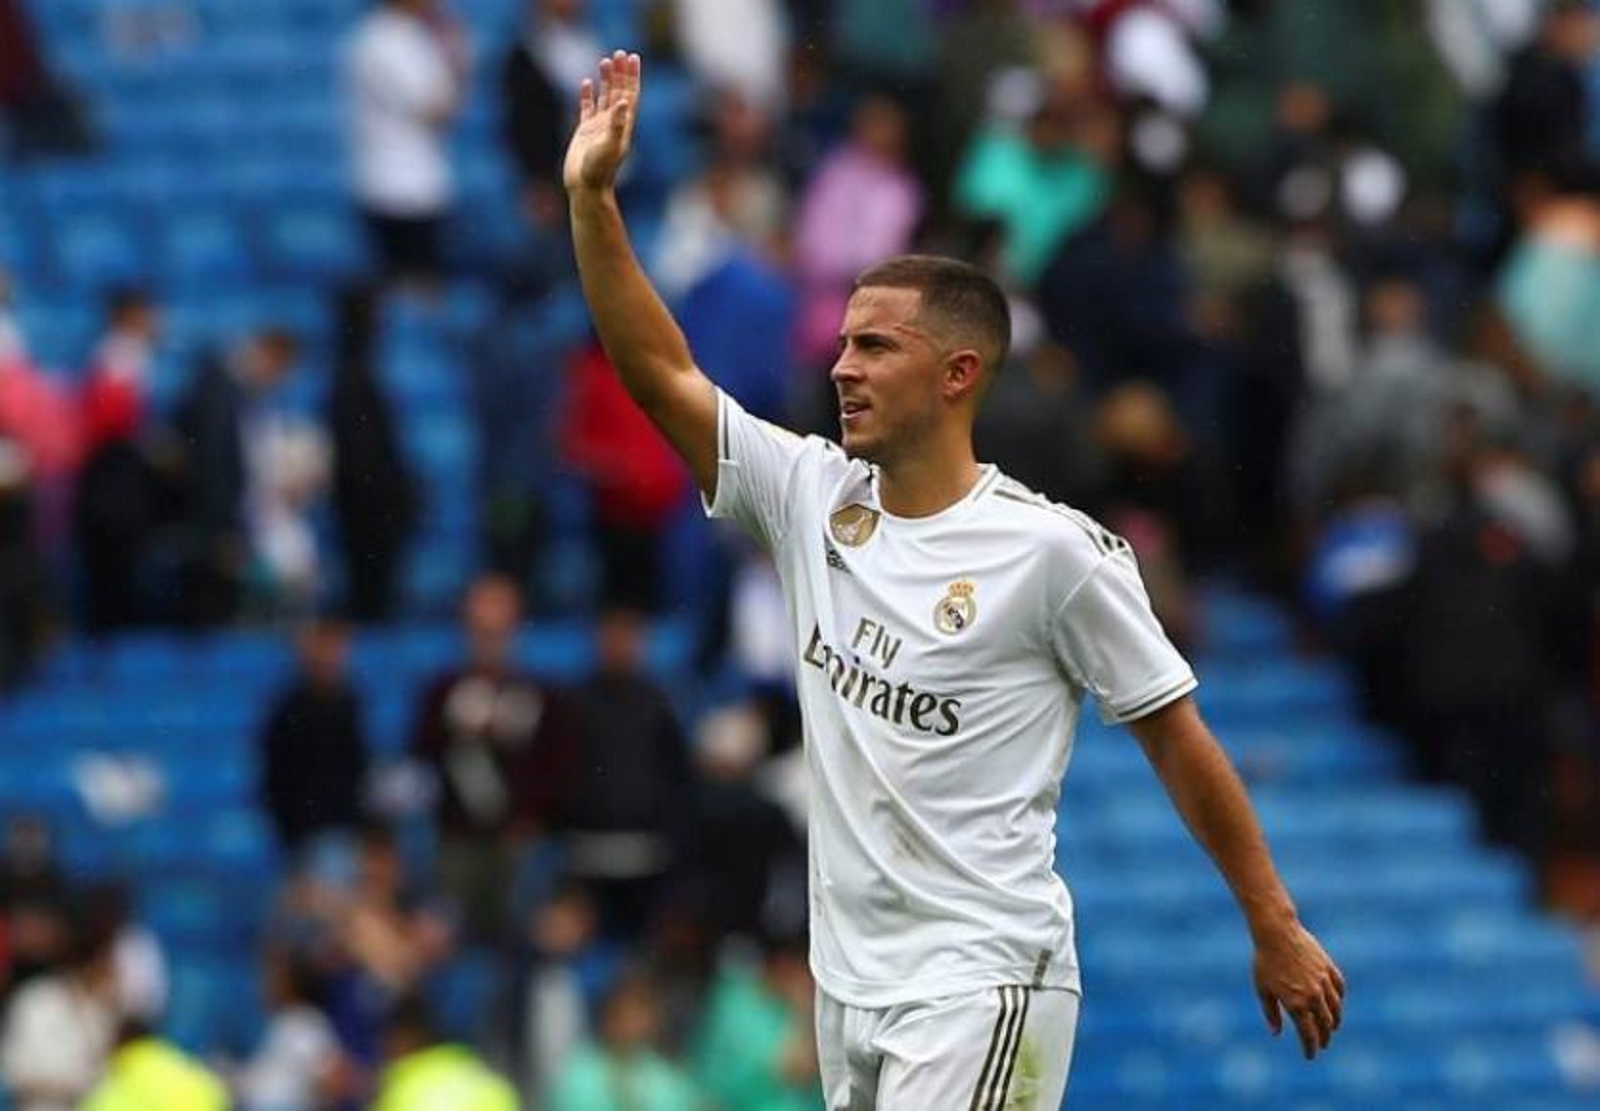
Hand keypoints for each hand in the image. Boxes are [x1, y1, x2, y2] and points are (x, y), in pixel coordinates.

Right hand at [564, 51, 640, 193]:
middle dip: (620, 72)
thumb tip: (623, 102)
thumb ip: (616, 123)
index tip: (633, 57)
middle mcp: (613, 123)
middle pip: (619, 91)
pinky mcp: (585, 132)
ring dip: (606, 79)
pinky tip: (587, 82)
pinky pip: (587, 108)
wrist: (585, 187)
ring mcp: (599, 127)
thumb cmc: (599, 170)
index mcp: (623, 125)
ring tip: (605, 60)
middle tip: (620, 52)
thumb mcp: (609, 146)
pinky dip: (588, 95)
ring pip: (604, 97)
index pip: (630, 94)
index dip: (632, 76)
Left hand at [1253, 919, 1344, 1059]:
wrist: (1277, 932)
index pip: (1308, 1035)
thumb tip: (1277, 1033)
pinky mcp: (1329, 968)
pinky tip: (1337, 1003)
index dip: (1310, 1048)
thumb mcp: (1262, 989)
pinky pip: (1339, 989)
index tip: (1310, 1056)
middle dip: (1324, 1038)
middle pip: (1325, 1025)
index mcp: (1296, 1004)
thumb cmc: (1265, 961)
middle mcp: (1313, 996)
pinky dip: (1339, 999)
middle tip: (1322, 1044)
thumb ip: (1271, 1013)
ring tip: (1331, 1027)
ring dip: (1334, 1021)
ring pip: (1336, 1009)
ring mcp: (1324, 982)